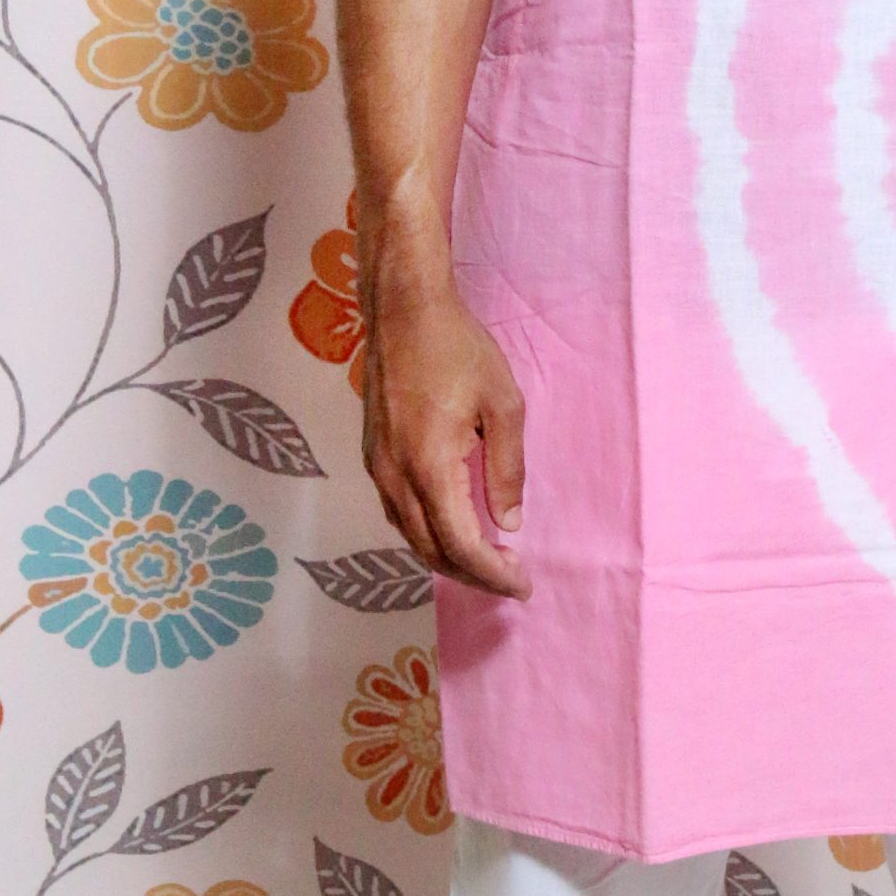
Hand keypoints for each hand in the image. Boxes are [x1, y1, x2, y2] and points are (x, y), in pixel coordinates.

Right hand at [359, 237, 531, 599]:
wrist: (403, 309)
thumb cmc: (459, 348)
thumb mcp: (504, 404)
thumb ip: (507, 469)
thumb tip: (508, 523)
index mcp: (430, 467)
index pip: (462, 546)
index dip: (493, 575)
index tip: (523, 585)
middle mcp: (395, 477)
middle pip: (431, 552)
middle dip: (473, 576)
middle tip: (512, 579)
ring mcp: (377, 467)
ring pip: (409, 536)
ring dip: (448, 557)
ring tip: (488, 560)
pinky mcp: (371, 455)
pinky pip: (397, 512)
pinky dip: (426, 533)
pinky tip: (452, 526)